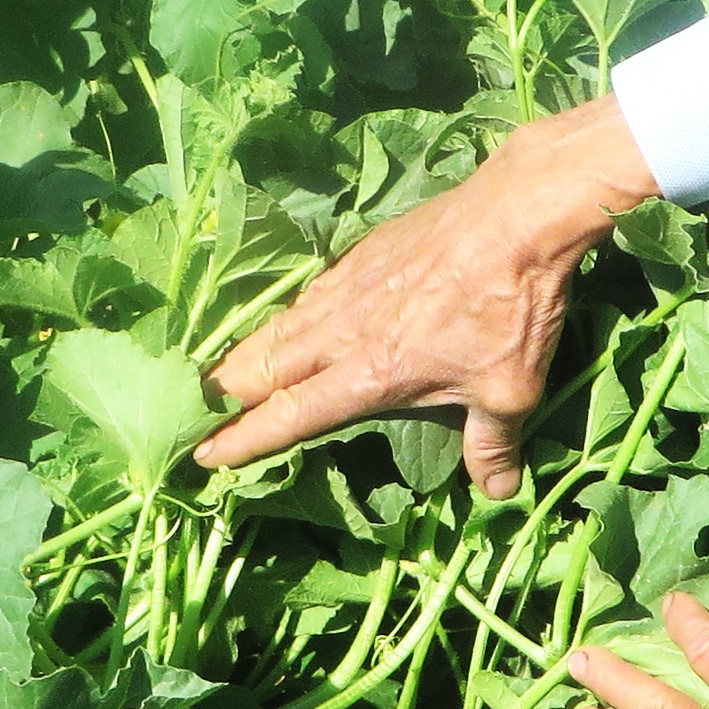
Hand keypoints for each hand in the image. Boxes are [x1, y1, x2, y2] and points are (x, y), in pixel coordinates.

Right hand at [195, 97, 661, 497]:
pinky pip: (309, 294)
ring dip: (248, 353)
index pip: (291, 415)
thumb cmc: (510, 309)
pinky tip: (290, 319)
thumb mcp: (510, 390)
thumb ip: (492, 444)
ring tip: (223, 372)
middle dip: (226, 394)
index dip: (245, 439)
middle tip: (192, 411)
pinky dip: (287, 315)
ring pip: (281, 327)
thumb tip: (498, 492)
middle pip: (266, 366)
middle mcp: (344, 332)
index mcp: (369, 374)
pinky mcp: (363, 254)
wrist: (516, 216)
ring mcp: (349, 287)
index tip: (205, 455)